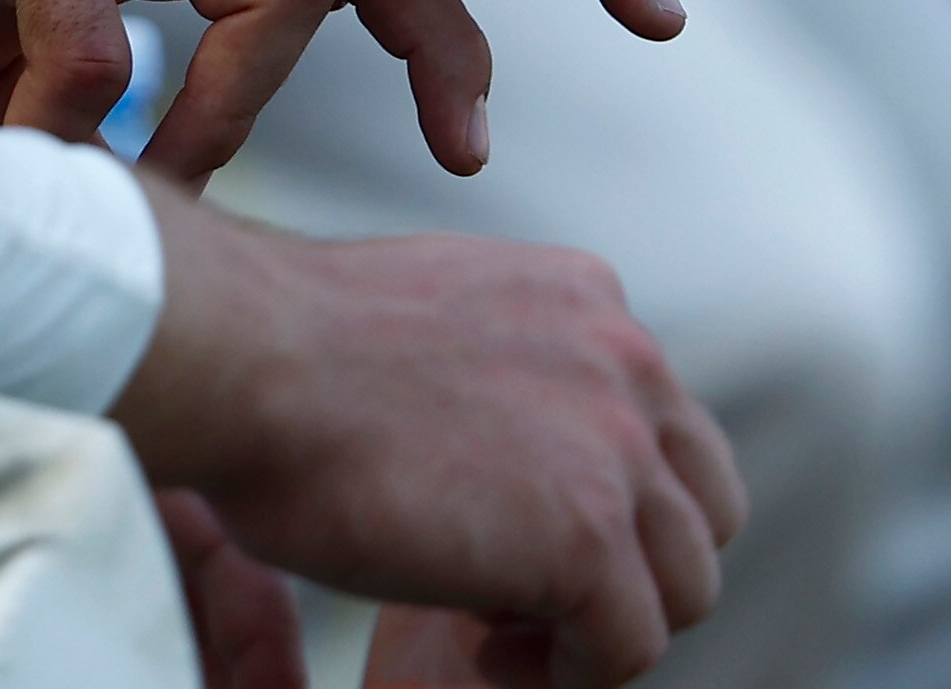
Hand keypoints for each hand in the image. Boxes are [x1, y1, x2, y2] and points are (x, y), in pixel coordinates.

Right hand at [113, 185, 749, 688]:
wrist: (249, 360)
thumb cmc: (290, 348)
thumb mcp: (436, 318)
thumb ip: (498, 360)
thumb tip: (498, 428)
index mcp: (590, 299)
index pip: (660, 421)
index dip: (605, 491)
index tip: (519, 524)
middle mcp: (629, 359)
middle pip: (701, 502)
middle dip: (636, 560)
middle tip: (536, 593)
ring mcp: (619, 448)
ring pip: (683, 581)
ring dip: (604, 622)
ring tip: (506, 633)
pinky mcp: (588, 536)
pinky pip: (631, 644)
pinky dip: (572, 671)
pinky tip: (488, 650)